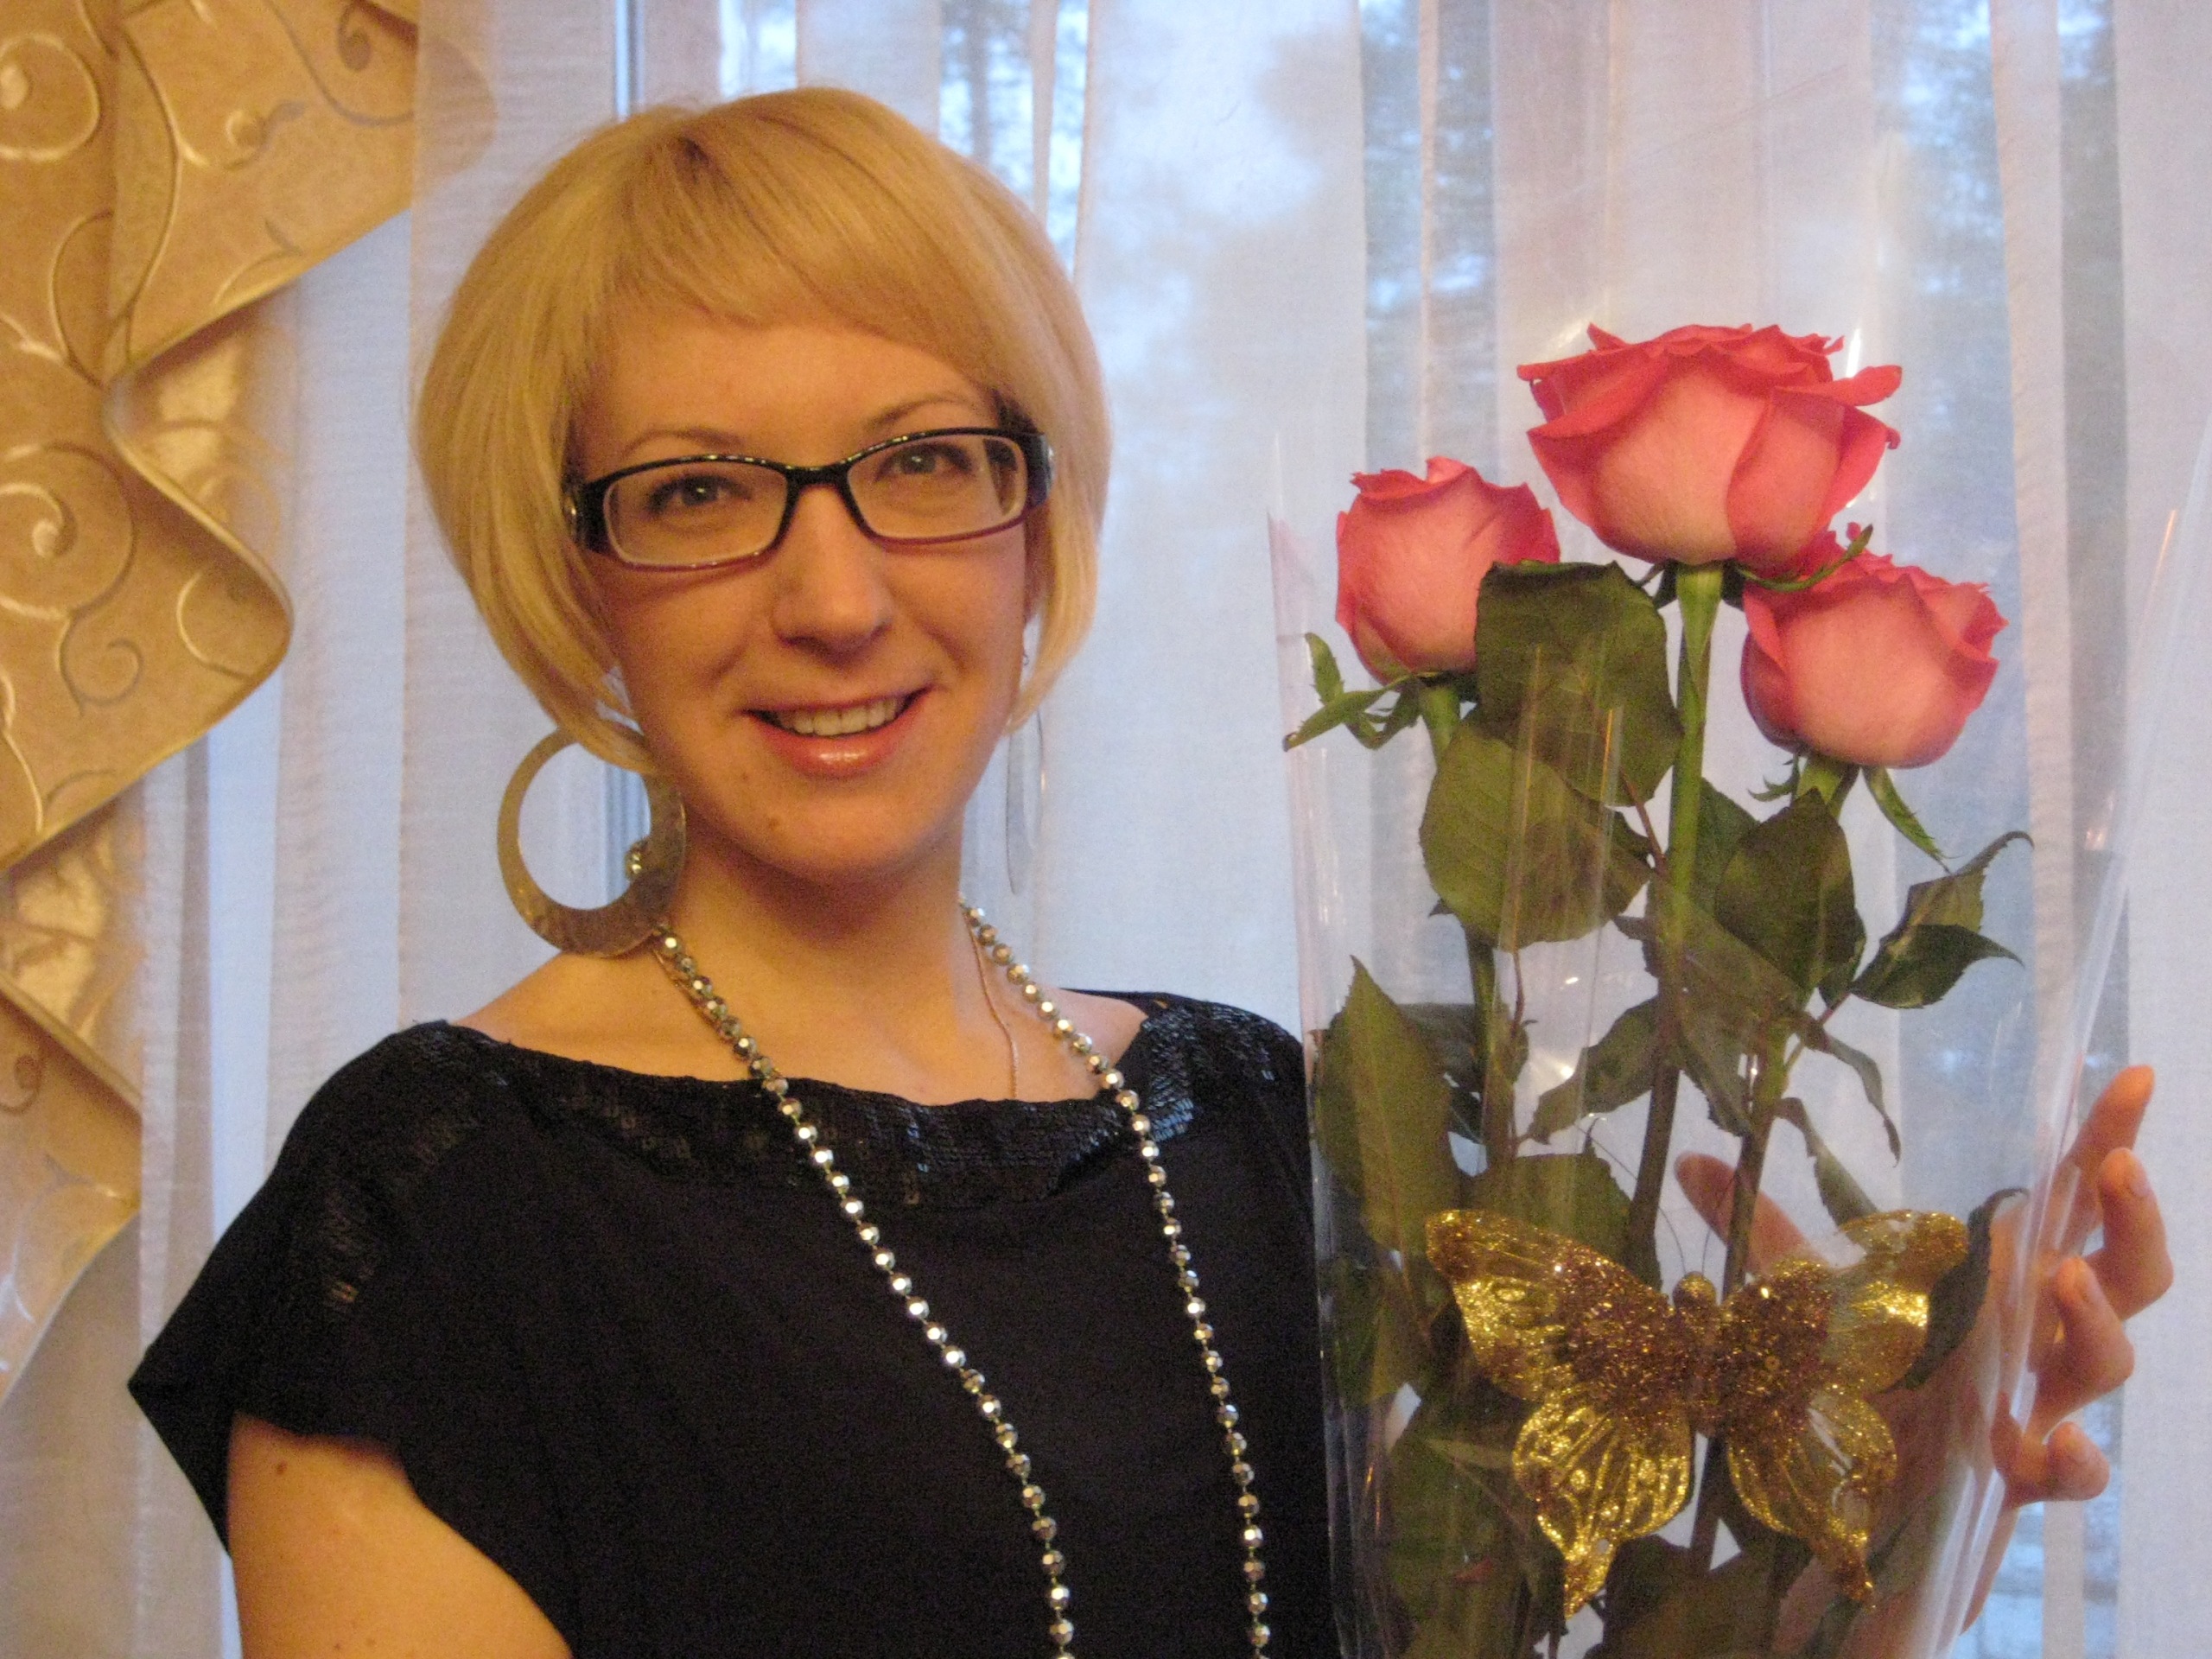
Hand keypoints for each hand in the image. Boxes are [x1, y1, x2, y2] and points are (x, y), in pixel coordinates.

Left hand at [1675, 1066, 2169, 1506]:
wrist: (1852, 1503)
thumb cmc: (1853, 1387)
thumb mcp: (1803, 1299)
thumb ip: (1763, 1231)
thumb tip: (1694, 1162)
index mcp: (1999, 1280)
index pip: (2069, 1203)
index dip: (2106, 1142)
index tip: (2133, 1076)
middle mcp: (2031, 1337)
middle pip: (2128, 1276)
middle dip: (2134, 1221)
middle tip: (2117, 1167)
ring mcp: (2031, 1405)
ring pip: (2106, 1363)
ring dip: (2097, 1320)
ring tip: (2057, 1277)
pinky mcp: (2012, 1478)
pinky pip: (2069, 1474)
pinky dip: (2072, 1459)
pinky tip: (2052, 1441)